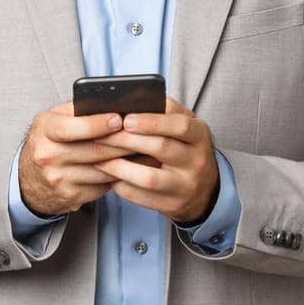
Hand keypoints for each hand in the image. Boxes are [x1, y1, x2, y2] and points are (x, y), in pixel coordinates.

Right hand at [17, 102, 137, 216]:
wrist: (29, 178)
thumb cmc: (48, 141)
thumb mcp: (54, 119)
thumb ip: (78, 110)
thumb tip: (113, 104)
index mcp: (44, 131)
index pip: (70, 128)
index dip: (96, 124)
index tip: (119, 119)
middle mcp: (49, 156)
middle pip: (94, 150)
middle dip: (122, 142)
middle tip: (144, 134)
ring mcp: (59, 179)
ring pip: (103, 170)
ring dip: (127, 160)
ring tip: (144, 149)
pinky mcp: (72, 196)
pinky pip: (103, 185)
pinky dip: (120, 176)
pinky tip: (133, 167)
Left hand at [90, 96, 219, 224]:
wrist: (204, 190)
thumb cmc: (185, 149)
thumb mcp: (184, 128)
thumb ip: (165, 113)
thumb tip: (131, 99)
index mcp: (200, 135)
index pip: (179, 125)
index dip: (151, 122)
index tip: (126, 119)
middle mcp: (197, 160)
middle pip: (161, 148)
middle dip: (128, 141)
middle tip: (103, 136)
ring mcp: (186, 185)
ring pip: (149, 177)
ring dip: (120, 167)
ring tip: (100, 158)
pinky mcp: (173, 204)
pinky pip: (142, 197)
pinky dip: (122, 186)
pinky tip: (110, 176)